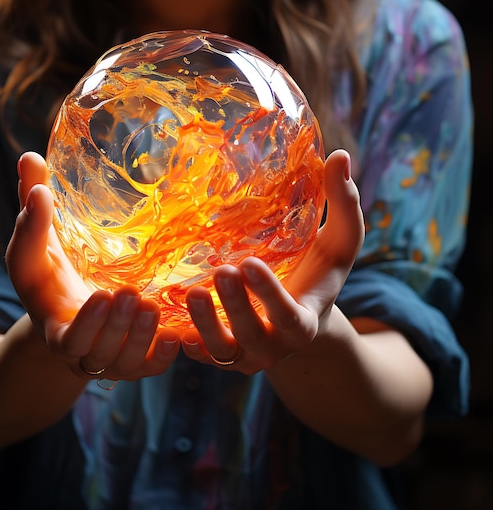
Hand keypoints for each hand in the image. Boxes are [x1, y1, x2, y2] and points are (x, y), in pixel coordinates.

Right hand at [5, 152, 179, 380]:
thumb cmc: (52, 275)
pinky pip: (151, 366)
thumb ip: (33, 210)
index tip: (101, 293)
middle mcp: (84, 351)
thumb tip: (29, 157)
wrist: (68, 311)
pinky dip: (164, 354)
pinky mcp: (136, 360)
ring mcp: (111, 359)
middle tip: (132, 294)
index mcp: (57, 328)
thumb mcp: (38, 246)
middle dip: (116, 327)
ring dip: (140, 337)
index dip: (85, 323)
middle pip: (98, 352)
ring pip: (125, 363)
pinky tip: (181, 332)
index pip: (67, 337)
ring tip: (152, 305)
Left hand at [181, 149, 363, 372]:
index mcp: (303, 321)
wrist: (298, 315)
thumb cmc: (317, 271)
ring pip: (221, 350)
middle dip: (236, 307)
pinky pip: (198, 353)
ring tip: (191, 291)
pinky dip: (183, 340)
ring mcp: (243, 354)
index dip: (270, 295)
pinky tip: (165, 322)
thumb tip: (340, 155)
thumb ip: (344, 204)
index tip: (250, 262)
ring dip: (205, 324)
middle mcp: (274, 346)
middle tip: (221, 271)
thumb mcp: (338, 242)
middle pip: (253, 335)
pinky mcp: (218, 354)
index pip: (290, 317)